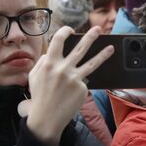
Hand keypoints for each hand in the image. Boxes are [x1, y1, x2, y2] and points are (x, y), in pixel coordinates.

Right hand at [21, 26, 113, 145]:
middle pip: (80, 48)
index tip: (70, 29)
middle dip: (91, 36)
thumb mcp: (34, 76)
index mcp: (49, 63)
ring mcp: (75, 78)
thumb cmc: (40, 96)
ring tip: (111, 48)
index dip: (65, 32)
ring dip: (103, 54)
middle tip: (99, 28)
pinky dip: (78, 85)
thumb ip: (43, 62)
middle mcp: (63, 69)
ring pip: (92, 63)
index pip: (58, 41)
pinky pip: (82, 81)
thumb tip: (52, 53)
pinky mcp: (83, 88)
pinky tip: (71, 93)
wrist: (47, 117)